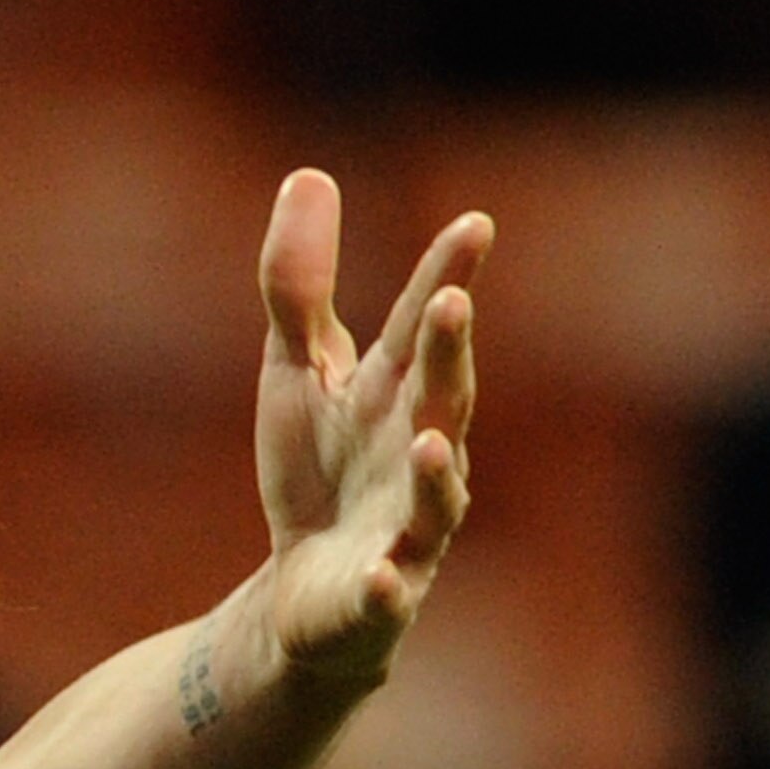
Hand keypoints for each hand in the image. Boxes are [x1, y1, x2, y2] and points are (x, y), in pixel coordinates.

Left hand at [255, 173, 491, 689]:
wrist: (304, 594)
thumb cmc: (315, 472)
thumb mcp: (295, 371)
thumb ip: (300, 286)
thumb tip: (308, 174)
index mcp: (397, 395)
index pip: (425, 328)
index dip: (446, 276)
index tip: (474, 225)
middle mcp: (418, 454)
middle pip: (442, 400)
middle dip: (451, 356)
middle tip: (453, 303)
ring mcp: (407, 528)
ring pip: (435, 498)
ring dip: (437, 469)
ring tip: (431, 439)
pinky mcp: (379, 594)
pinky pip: (390, 591)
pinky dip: (388, 585)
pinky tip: (382, 575)